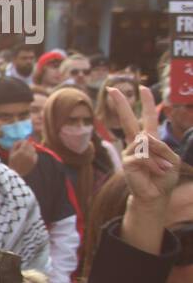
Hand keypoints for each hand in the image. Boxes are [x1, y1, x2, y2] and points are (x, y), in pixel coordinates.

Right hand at [8, 138, 37, 176]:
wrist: (16, 173)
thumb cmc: (12, 162)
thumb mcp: (11, 153)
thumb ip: (15, 145)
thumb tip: (20, 141)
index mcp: (22, 151)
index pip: (25, 142)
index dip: (22, 142)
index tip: (19, 144)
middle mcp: (28, 153)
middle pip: (30, 145)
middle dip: (26, 145)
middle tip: (22, 148)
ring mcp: (32, 158)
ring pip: (33, 149)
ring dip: (30, 149)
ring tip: (25, 152)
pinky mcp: (34, 161)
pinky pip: (35, 154)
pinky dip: (32, 154)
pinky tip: (28, 157)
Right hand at [110, 86, 177, 204]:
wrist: (156, 195)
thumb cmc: (164, 177)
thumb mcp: (172, 158)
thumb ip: (161, 146)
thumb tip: (143, 140)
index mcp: (150, 140)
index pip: (147, 118)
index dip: (147, 103)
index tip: (142, 88)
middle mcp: (137, 143)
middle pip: (127, 120)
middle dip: (121, 103)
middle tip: (111, 88)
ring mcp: (130, 152)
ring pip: (145, 142)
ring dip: (158, 157)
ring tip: (162, 169)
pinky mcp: (127, 162)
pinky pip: (143, 155)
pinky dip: (153, 164)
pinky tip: (157, 172)